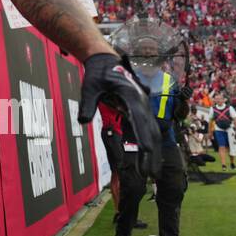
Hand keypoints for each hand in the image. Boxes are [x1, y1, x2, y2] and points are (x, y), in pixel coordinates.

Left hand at [79, 53, 163, 175]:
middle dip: (153, 154)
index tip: (146, 156)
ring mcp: (143, 106)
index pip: (140, 122)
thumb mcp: (89, 86)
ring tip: (152, 173)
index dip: (144, 141)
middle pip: (151, 131)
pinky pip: (147, 129)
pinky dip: (149, 144)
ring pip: (152, 132)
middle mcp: (142, 103)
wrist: (105, 60)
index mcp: (132, 96)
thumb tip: (82, 121)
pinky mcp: (140, 109)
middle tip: (151, 175)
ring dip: (153, 152)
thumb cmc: (97, 73)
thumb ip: (87, 104)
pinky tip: (148, 158)